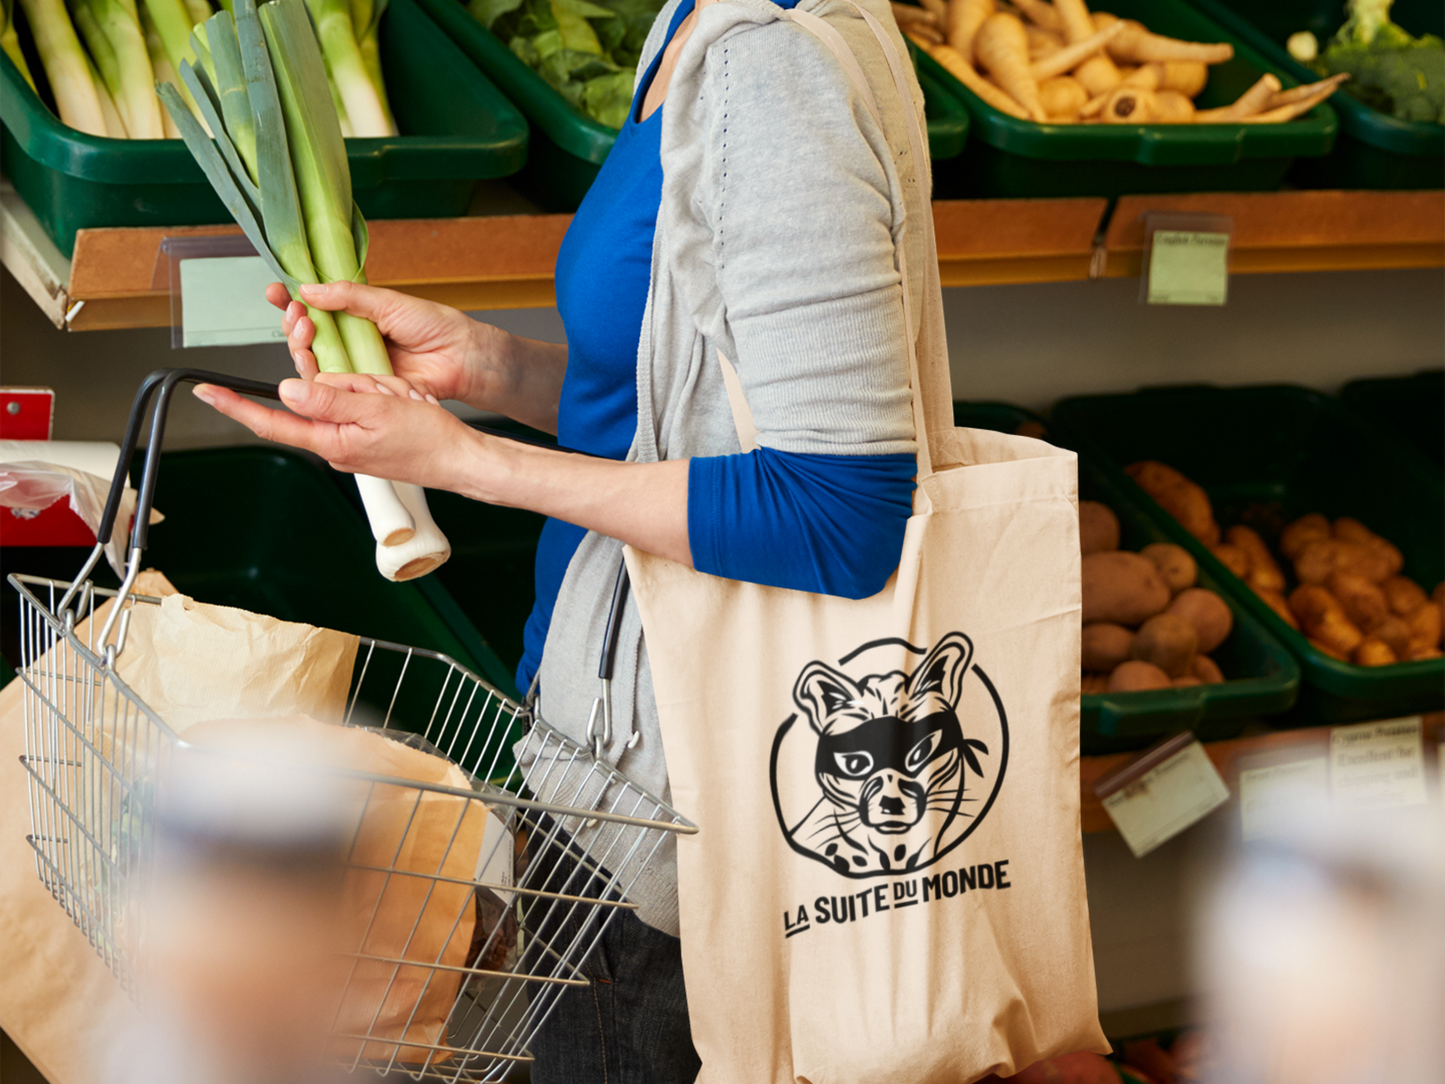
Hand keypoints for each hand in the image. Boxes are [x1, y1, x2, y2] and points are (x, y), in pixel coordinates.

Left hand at [193, 373, 484, 492]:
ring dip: (372, 389)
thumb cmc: (427, 439)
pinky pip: (361, 402)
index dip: (237, 406)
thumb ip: (330, 398)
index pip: (273, 421)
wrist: (459, 458)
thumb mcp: (377, 408)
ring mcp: (350, 441)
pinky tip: (403, 402)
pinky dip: (381, 396)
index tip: (208, 391)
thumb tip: (289, 390)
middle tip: (382, 391)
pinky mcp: (365, 436)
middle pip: (317, 396)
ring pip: (342, 394)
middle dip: (349, 384)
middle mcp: (334, 444)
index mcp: (330, 440)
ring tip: (400, 400)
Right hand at [267, 281, 496, 404]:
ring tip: (305, 328)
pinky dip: (317, 375)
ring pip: (314, 362)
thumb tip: (310, 288)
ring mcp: (356, 367)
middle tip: (297, 313)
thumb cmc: (434, 327)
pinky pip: (332, 387)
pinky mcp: (363, 389)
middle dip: (293, 323)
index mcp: (357, 316)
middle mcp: (352, 342)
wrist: (461, 357)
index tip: (277, 292)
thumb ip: (349, 295)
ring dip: (300, 345)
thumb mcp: (388, 302)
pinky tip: (311, 359)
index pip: (315, 308)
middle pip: (308, 337)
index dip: (292, 301)